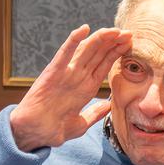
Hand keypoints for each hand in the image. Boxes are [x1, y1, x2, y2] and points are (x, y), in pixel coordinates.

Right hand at [9, 25, 132, 151]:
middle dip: (113, 42)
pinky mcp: (53, 73)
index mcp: (85, 87)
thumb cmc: (53, 130)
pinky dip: (73, 40)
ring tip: (115, 30)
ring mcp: (66, 73)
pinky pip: (65, 53)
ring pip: (86, 50)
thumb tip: (108, 106)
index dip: (117, 52)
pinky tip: (84, 29)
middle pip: (98, 53)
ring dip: (100, 38)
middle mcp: (77, 77)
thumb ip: (94, 113)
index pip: (104, 64)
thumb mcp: (80, 123)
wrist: (33, 134)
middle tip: (128, 32)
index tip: (130, 43)